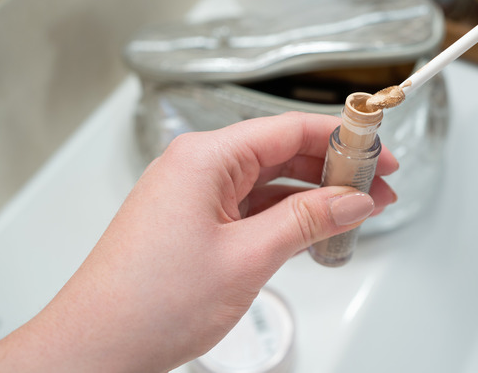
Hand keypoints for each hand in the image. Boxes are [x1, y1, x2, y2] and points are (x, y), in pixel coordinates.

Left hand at [0, 112, 397, 372]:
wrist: (97, 347)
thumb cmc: (148, 303)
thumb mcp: (247, 257)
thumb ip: (307, 221)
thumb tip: (352, 200)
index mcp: (204, 158)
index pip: (288, 129)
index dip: (343, 140)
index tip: (380, 155)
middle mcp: (197, 168)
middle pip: (281, 152)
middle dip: (333, 169)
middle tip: (377, 188)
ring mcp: (194, 196)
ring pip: (269, 181)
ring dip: (313, 195)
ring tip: (356, 210)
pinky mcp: (194, 223)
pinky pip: (251, 207)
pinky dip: (286, 216)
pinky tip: (315, 228)